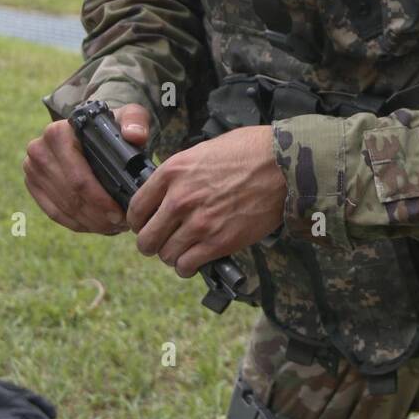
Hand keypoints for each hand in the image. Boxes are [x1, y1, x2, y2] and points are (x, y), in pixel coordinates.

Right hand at [23, 103, 150, 233]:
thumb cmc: (111, 126)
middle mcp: (39, 149)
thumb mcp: (128, 117)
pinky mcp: (32, 184)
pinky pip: (54, 213)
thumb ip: (136, 122)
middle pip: (70, 197)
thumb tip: (135, 136)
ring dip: (90, 223)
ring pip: (63, 208)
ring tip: (114, 226)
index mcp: (58, 133)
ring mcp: (32, 169)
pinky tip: (97, 226)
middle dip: (98, 216)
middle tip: (121, 225)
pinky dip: (77, 223)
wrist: (90, 130)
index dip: (100, 201)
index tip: (121, 214)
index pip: (78, 178)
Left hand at [127, 127, 286, 275]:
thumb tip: (168, 191)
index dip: (139, 220)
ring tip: (183, 250)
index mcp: (172, 172)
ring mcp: (198, 223)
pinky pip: (187, 266)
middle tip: (163, 241)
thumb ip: (181, 174)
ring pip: (165, 255)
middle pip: (145, 238)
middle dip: (152, 243)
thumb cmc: (249, 152)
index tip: (146, 224)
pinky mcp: (218, 243)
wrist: (283, 165)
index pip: (135, 208)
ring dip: (172, 255)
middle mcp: (180, 199)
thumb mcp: (203, 152)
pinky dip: (187, 266)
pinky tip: (194, 260)